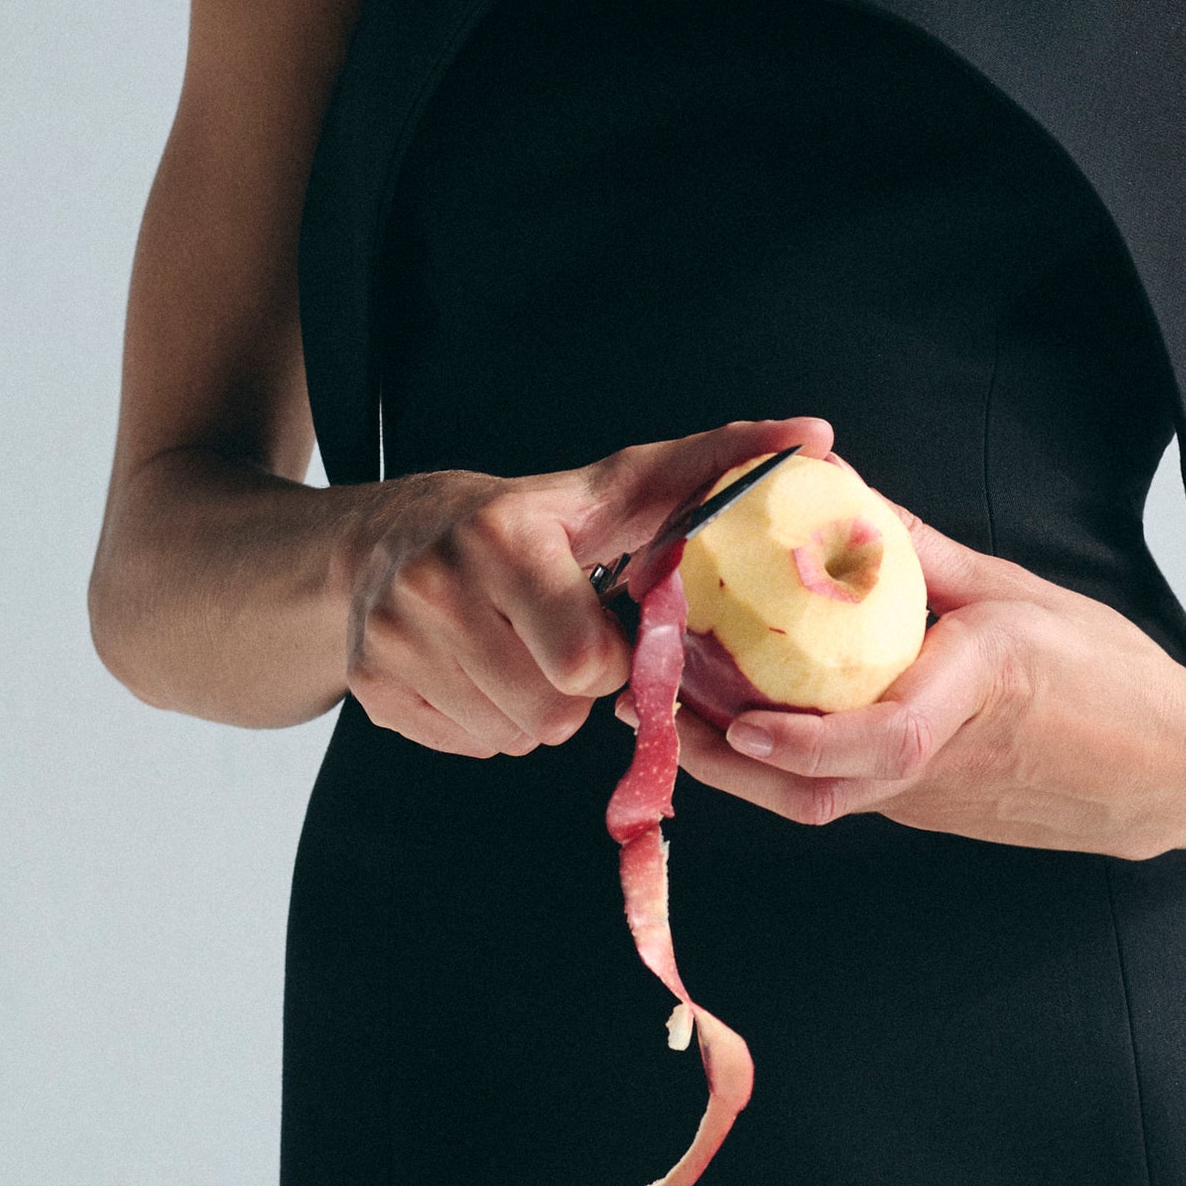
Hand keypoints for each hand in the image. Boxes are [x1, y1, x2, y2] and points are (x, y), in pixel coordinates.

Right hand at [344, 414, 832, 756]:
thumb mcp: (614, 487)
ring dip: (532, 711)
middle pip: (548, 714)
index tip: (604, 626)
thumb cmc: (526, 517)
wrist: (383, 540)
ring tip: (520, 651)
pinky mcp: (369, 693)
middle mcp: (432, 589)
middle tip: (560, 644)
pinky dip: (486, 724)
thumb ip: (711, 464)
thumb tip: (816, 437)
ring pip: (510, 739)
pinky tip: (480, 670)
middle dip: (572, 691)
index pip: (584, 661)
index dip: (610, 658)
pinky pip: (467, 748)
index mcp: (500, 538)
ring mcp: (392, 646)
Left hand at [663, 515, 1185, 858]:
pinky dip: (791, 762)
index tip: (734, 716)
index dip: (799, 738)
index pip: (879, 740)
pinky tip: (755, 719)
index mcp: (975, 697)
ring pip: (824, 799)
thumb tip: (850, 502)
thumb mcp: (1020, 594)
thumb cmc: (1114, 679)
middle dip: (725, 760)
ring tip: (680, 709)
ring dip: (744, 764)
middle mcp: (943, 767)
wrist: (1177, 772)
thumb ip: (926, 556)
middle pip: (820, 792)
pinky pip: (851, 793)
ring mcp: (938, 804)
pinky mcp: (937, 815)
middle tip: (652, 709)